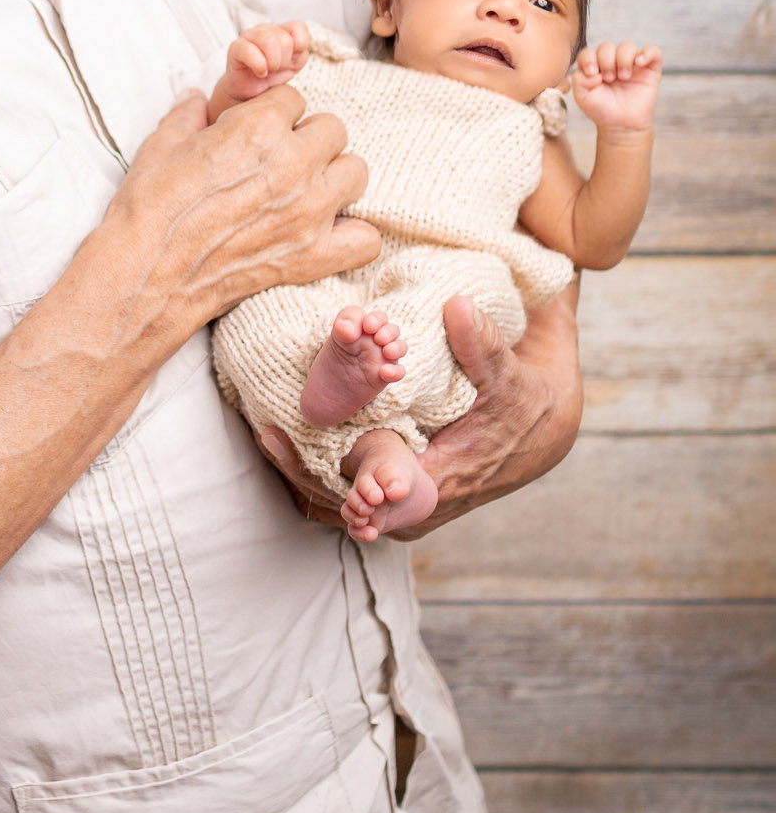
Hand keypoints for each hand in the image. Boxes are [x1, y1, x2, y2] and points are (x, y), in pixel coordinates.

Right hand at [102, 85, 380, 343]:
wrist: (145, 273)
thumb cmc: (148, 209)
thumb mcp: (161, 146)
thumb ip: (187, 116)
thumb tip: (195, 100)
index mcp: (257, 126)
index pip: (294, 99)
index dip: (275, 115)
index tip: (260, 133)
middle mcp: (292, 164)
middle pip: (333, 130)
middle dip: (310, 140)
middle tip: (283, 160)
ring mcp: (307, 212)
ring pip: (356, 172)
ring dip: (334, 177)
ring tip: (307, 191)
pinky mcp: (311, 257)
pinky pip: (365, 239)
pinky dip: (352, 235)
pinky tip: (326, 234)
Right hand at [223, 21, 310, 103]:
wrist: (248, 93)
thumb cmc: (270, 77)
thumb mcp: (291, 69)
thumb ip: (299, 58)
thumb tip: (300, 54)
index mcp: (281, 30)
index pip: (297, 27)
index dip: (300, 46)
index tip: (293, 61)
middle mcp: (265, 29)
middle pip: (285, 39)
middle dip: (284, 60)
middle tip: (277, 70)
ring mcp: (249, 35)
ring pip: (268, 40)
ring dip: (272, 63)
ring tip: (269, 72)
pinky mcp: (235, 47)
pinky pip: (249, 51)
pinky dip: (259, 65)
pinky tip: (260, 73)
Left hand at [254, 283, 581, 535]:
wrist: (544, 423)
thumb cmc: (527, 400)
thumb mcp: (511, 372)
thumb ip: (481, 344)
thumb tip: (456, 307)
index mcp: (446, 481)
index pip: (386, 499)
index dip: (349, 485)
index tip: (310, 456)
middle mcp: (422, 501)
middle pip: (354, 506)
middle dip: (311, 476)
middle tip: (270, 438)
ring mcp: (408, 497)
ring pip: (347, 501)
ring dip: (308, 475)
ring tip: (268, 439)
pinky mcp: (400, 486)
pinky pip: (351, 488)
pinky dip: (320, 472)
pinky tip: (286, 444)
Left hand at [572, 41, 661, 133]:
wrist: (622, 125)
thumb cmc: (602, 110)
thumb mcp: (582, 96)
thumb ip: (578, 79)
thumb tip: (594, 70)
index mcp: (595, 66)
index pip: (589, 52)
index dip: (589, 59)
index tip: (593, 74)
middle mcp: (613, 62)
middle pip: (607, 46)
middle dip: (606, 61)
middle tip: (609, 79)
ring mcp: (631, 65)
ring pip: (628, 46)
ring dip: (623, 59)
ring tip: (623, 77)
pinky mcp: (650, 69)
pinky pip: (653, 51)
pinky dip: (647, 54)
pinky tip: (639, 64)